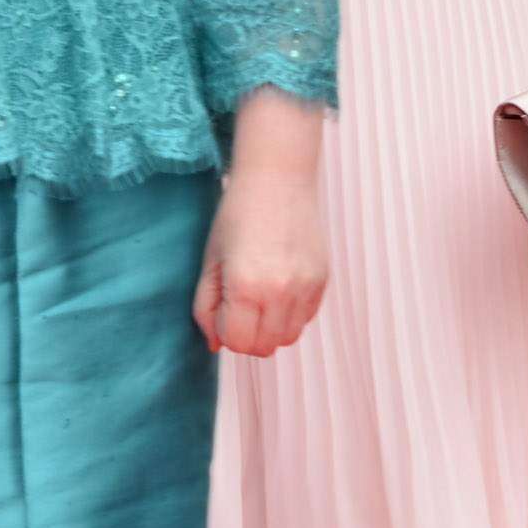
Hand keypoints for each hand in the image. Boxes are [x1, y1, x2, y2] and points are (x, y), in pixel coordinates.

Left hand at [196, 92, 328, 356]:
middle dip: (246, 335)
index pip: (237, 342)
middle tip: (238, 304)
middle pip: (264, 347)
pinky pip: (305, 318)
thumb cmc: (236, 216)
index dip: (224, 331)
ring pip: (288, 338)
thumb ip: (205, 308)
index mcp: (245, 286)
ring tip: (259, 295)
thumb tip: (214, 345)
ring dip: (270, 327)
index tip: (222, 309)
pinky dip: (290, 313)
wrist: (277, 180)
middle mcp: (280, 291)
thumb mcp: (209, 262)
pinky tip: (278, 284)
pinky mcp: (322, 280)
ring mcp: (306, 287)